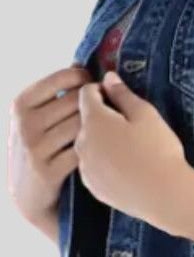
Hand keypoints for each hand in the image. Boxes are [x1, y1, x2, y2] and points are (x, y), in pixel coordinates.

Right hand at [8, 63, 94, 231]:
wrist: (28, 195)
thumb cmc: (41, 147)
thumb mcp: (37, 117)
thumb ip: (55, 92)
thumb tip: (79, 61)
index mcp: (22, 103)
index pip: (66, 77)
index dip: (88, 81)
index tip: (96, 90)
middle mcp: (25, 123)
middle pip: (79, 101)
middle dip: (98, 105)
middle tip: (109, 113)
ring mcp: (34, 147)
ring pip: (83, 125)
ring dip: (100, 128)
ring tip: (109, 131)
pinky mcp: (47, 170)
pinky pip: (84, 150)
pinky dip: (97, 150)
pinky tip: (102, 151)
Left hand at [75, 71, 189, 231]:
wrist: (165, 196)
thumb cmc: (158, 150)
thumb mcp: (146, 114)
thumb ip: (123, 93)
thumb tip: (108, 77)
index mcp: (93, 120)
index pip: (85, 93)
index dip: (101, 89)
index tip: (119, 96)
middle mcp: (81, 142)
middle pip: (84, 119)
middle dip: (101, 116)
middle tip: (128, 123)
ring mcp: (84, 166)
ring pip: (88, 143)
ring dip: (101, 139)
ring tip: (128, 147)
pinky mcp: (91, 185)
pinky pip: (92, 165)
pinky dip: (103, 161)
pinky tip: (125, 166)